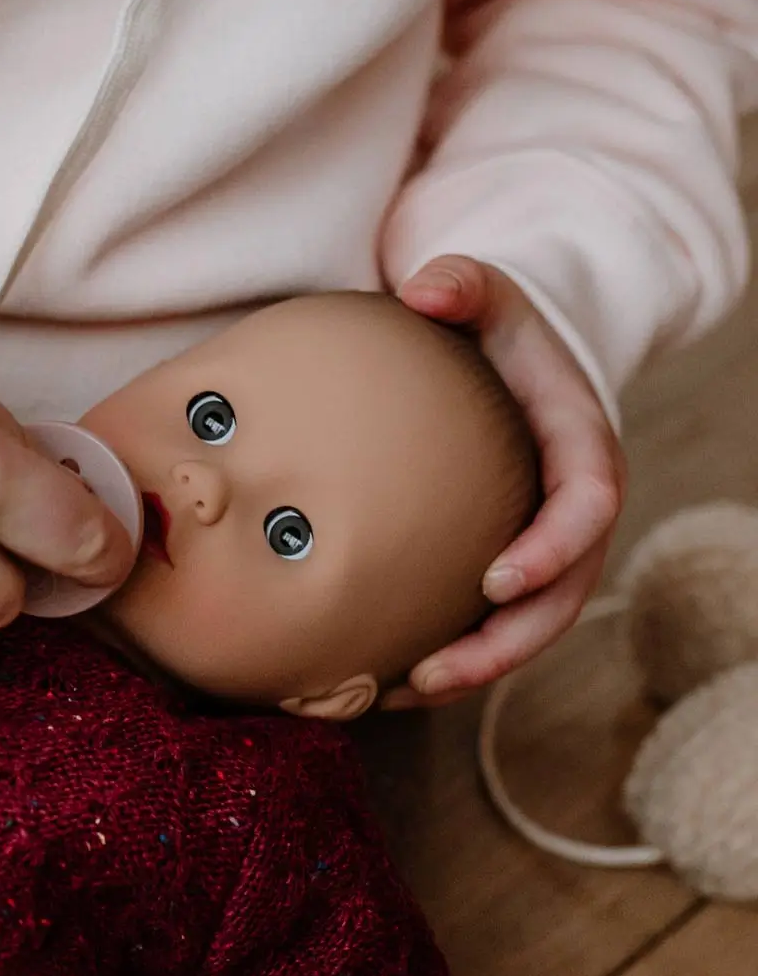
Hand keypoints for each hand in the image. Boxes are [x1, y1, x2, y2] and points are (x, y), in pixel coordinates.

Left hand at [385, 255, 624, 707]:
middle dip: (507, 642)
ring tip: (405, 691)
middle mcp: (574, 511)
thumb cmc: (494, 330)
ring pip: (528, 626)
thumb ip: (463, 284)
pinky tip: (387, 683)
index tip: (497, 580)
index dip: (552, 550)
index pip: (587, 507)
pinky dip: (450, 658)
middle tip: (439, 671)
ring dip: (475, 668)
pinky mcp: (507, 567)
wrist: (504, 360)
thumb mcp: (486, 294)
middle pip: (562, 595)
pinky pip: (491, 627)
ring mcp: (545, 547)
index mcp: (583, 448)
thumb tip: (425, 288)